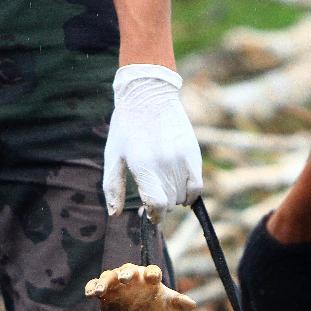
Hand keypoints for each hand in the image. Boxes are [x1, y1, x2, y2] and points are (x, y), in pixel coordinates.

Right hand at [85, 263, 196, 310]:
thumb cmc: (152, 308)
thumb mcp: (166, 306)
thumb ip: (178, 302)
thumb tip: (192, 304)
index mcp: (149, 277)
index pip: (152, 271)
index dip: (152, 274)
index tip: (152, 278)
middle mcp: (131, 276)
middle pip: (128, 270)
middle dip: (127, 274)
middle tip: (125, 278)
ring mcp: (115, 282)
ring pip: (109, 277)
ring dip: (104, 282)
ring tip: (100, 290)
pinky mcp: (103, 290)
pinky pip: (94, 285)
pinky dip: (92, 287)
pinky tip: (90, 295)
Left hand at [103, 64, 202, 223]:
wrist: (148, 95)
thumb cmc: (126, 127)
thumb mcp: (113, 156)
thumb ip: (112, 187)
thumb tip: (114, 214)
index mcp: (143, 166)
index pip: (157, 204)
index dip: (154, 215)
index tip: (150, 215)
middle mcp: (164, 164)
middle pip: (169, 203)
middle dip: (161, 207)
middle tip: (153, 201)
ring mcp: (181, 159)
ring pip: (182, 196)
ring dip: (174, 200)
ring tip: (164, 190)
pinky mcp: (193, 154)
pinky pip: (198, 186)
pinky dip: (191, 194)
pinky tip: (182, 193)